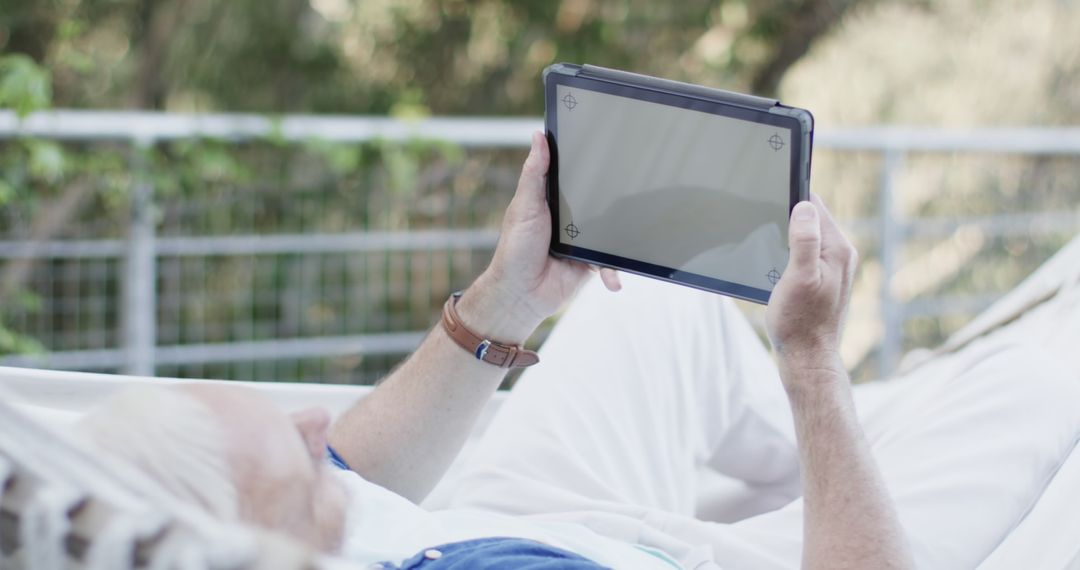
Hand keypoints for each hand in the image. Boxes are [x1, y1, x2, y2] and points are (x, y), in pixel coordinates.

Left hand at [465, 132, 619, 341]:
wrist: (521, 294)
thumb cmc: (515, 249)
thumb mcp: (524, 206)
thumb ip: (534, 173)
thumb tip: (538, 136)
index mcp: (552, 199)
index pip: (573, 173)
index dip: (586, 160)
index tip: (606, 142)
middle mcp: (570, 216)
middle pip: (597, 199)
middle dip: (614, 196)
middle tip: (636, 184)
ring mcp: (582, 239)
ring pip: (609, 229)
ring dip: (620, 235)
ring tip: (635, 231)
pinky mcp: (591, 261)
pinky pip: (610, 260)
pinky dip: (613, 270)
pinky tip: (613, 278)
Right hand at [765, 194, 857, 377]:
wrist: (806, 358)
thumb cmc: (799, 322)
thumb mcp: (798, 277)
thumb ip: (805, 240)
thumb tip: (804, 206)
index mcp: (838, 250)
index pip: (815, 206)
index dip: (791, 201)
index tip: (772, 203)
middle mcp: (841, 256)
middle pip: (811, 220)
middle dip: (788, 219)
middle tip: (766, 230)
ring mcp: (834, 269)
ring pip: (807, 238)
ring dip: (788, 238)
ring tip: (772, 251)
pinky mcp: (824, 281)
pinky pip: (807, 254)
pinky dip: (790, 255)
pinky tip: (779, 268)